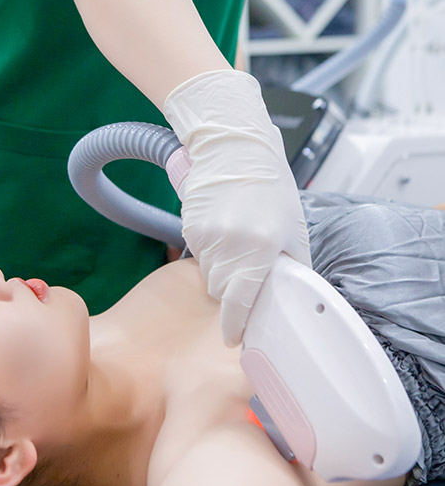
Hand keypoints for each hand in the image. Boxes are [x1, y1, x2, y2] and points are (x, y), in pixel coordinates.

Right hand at [164, 70, 310, 346]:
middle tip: (248, 275)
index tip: (235, 338)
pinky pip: (199, 255)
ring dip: (223, 272)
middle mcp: (232, 246)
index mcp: (262, 248)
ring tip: (238, 246)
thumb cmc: (270, 185)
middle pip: (223, 291)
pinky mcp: (191, 228)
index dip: (236, 325)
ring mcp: (207, 237)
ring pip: (209, 275)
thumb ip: (294, 264)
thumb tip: (292, 295)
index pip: (241, 302)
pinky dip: (212, 253)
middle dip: (233, 291)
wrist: (235, 147)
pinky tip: (224, 232)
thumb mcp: (294, 226)